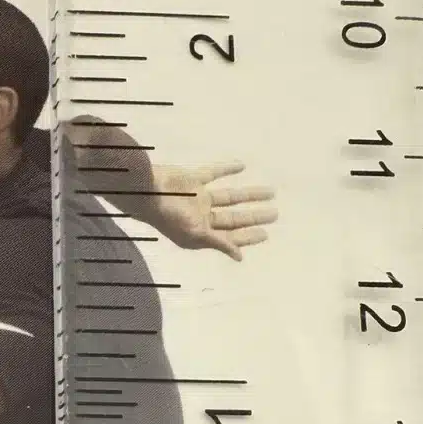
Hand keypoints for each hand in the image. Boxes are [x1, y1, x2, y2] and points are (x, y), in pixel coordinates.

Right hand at [139, 163, 277, 260]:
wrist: (147, 192)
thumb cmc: (170, 216)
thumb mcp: (196, 234)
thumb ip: (219, 243)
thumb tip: (240, 257)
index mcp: (201, 233)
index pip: (230, 236)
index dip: (247, 236)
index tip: (265, 233)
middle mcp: (200, 217)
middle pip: (233, 218)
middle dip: (253, 217)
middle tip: (274, 214)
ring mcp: (196, 198)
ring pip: (229, 197)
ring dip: (248, 195)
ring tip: (270, 191)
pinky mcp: (192, 180)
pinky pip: (213, 174)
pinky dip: (227, 169)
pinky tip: (241, 166)